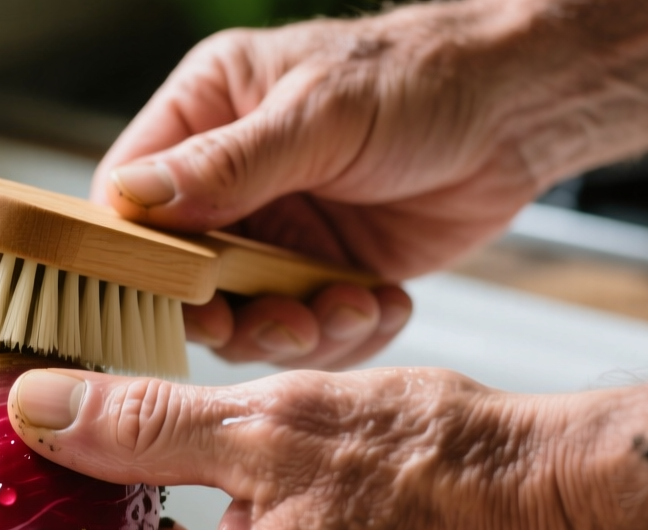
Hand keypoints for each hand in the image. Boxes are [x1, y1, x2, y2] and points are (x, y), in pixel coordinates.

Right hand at [95, 4, 549, 367]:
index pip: (127, 197)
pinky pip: (302, 330)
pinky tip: (379, 303)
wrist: (520, 110)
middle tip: (271, 320)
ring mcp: (272, 231)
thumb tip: (137, 197)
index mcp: (205, 112)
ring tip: (340, 311)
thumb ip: (228, 162)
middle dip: (226, 311)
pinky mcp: (318, 273)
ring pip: (240, 314)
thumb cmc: (420, 76)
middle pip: (179, 274)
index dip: (136, 255)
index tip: (169, 293)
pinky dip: (339, 334)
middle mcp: (226, 179)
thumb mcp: (319, 114)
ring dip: (289, 329)